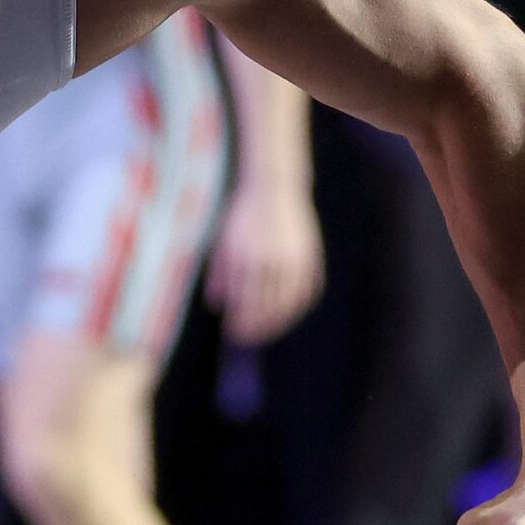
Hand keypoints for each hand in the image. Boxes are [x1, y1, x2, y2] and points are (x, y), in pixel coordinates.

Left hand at [206, 179, 325, 345]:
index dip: (239, 322)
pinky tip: (289, 312)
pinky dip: (299, 305)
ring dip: (278, 321)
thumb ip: (220, 274)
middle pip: (266, 307)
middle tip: (249, 337)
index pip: (243, 302)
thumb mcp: (224, 242)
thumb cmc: (243, 216)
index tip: (232, 332)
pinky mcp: (309, 255)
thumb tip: (216, 306)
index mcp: (246, 258)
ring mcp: (293, 258)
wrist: (274, 188)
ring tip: (268, 328)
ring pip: (289, 302)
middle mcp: (270, 260)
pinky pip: (307, 289)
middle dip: (257, 327)